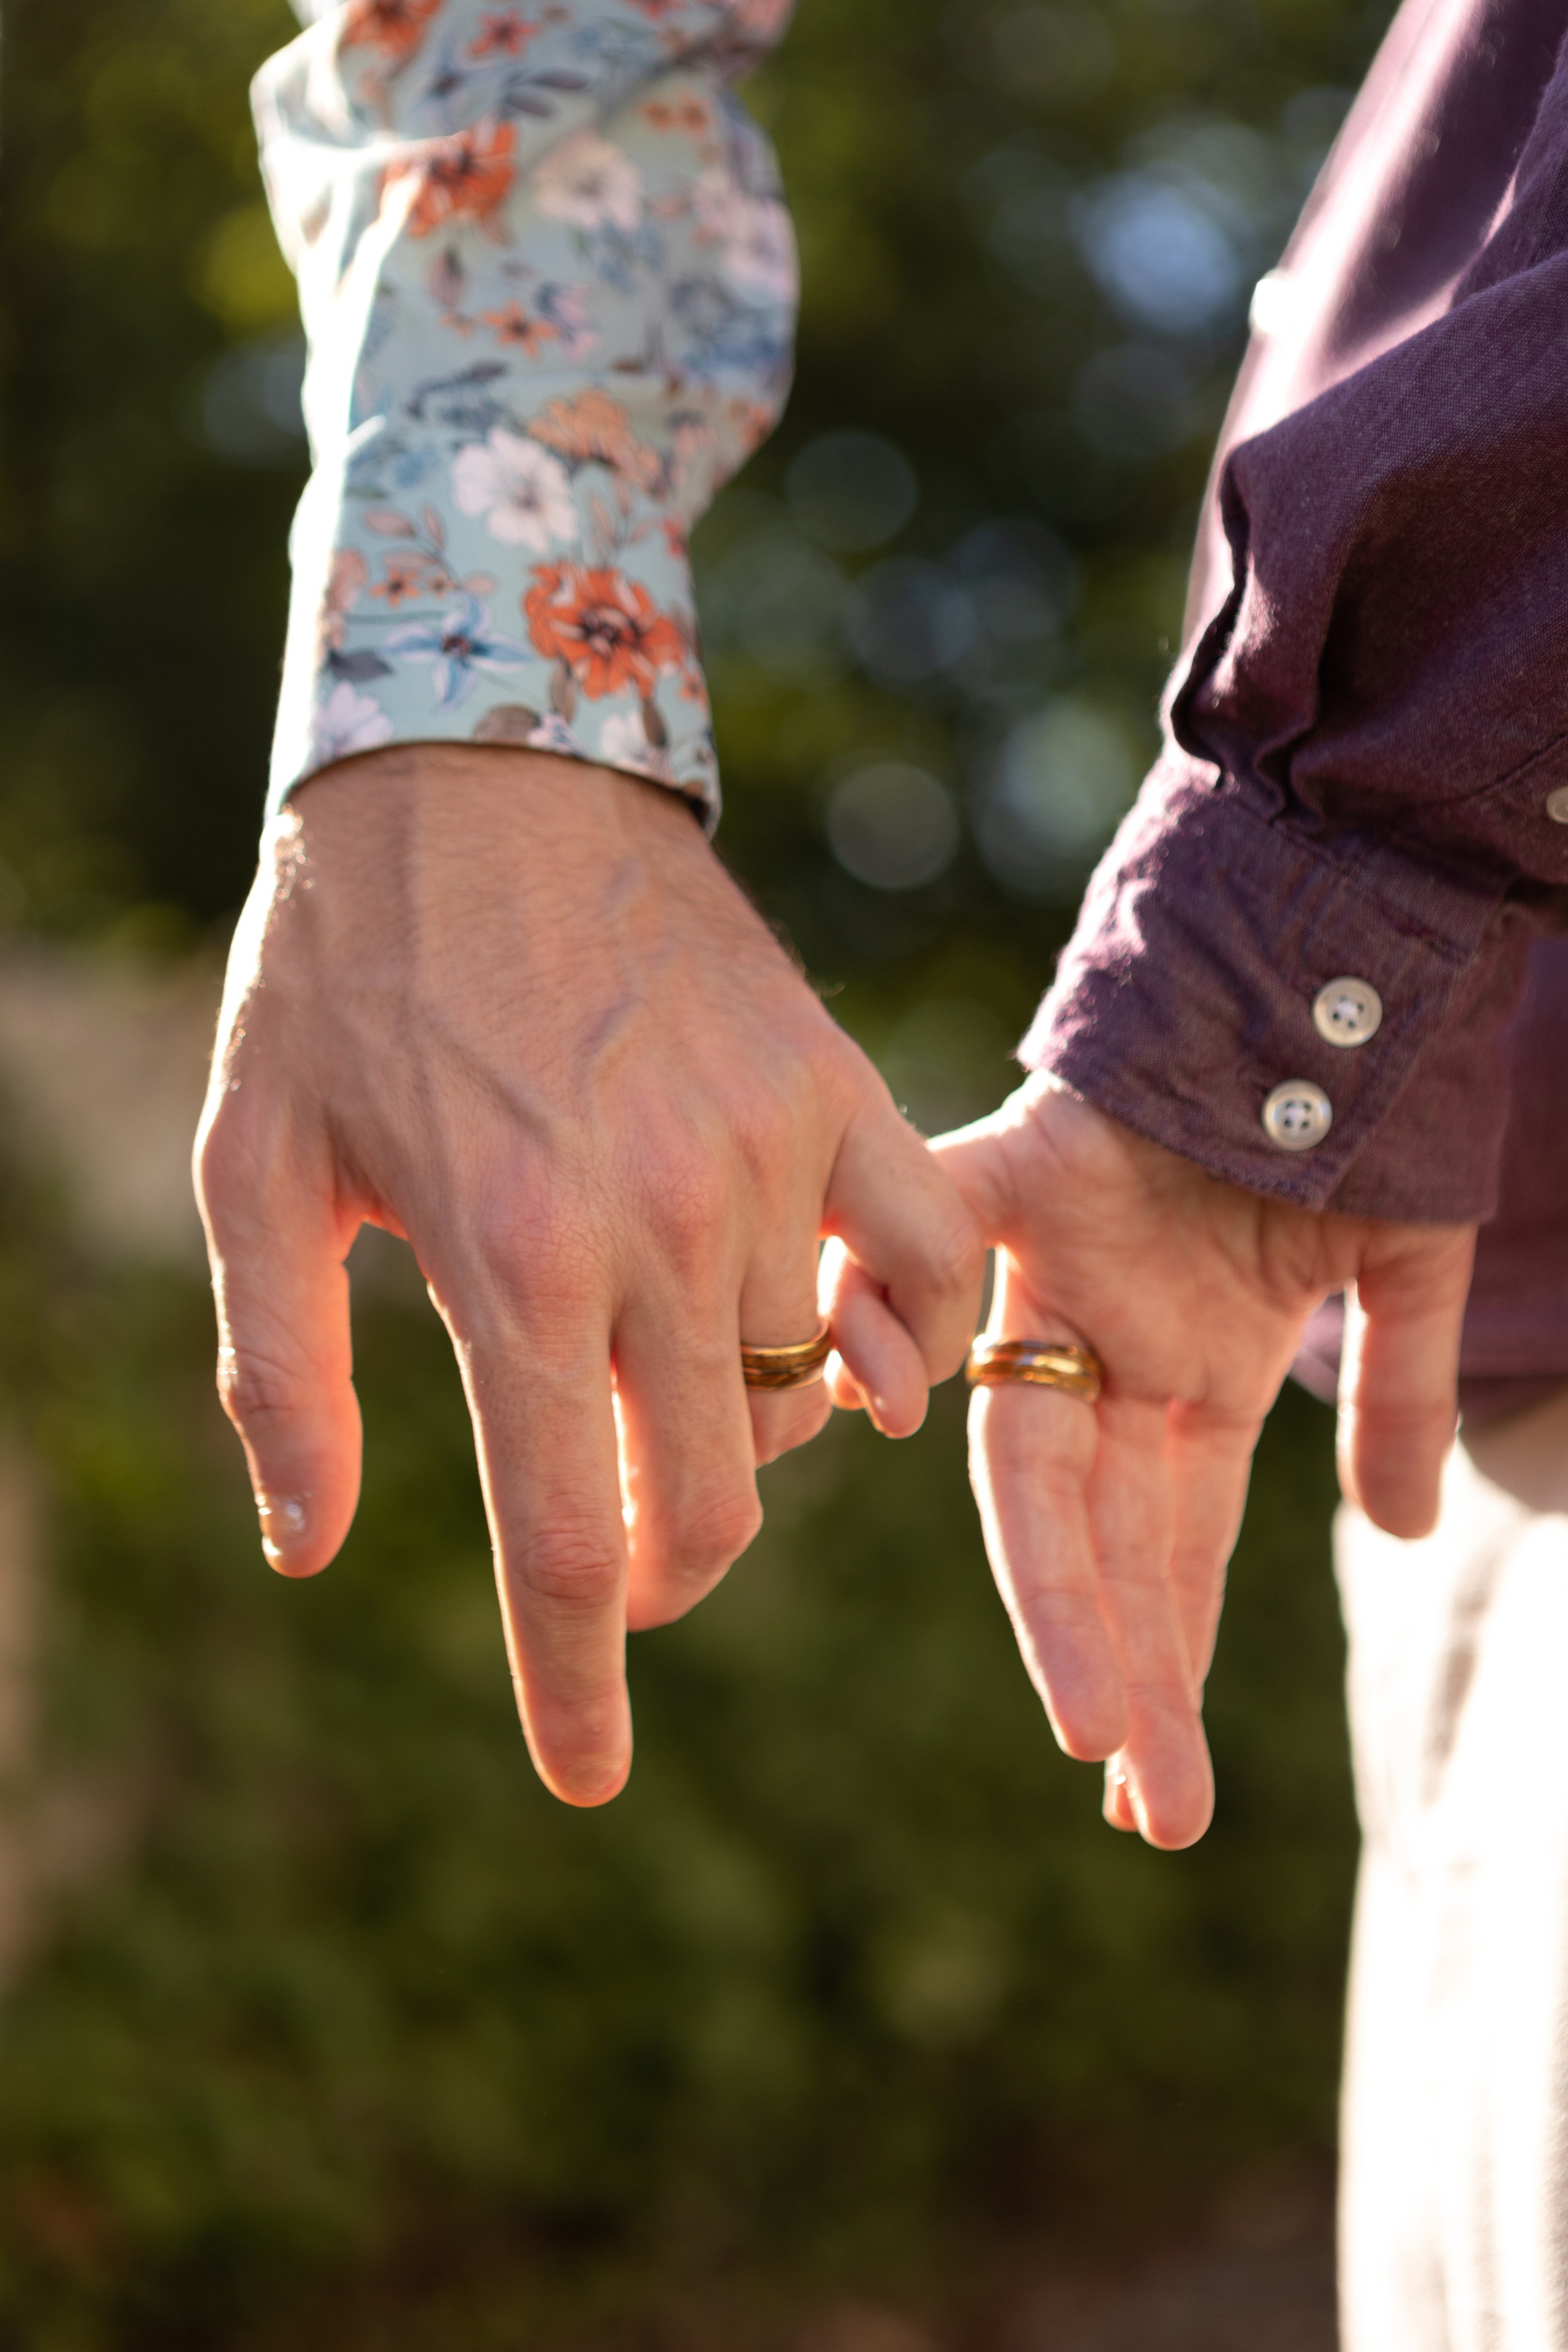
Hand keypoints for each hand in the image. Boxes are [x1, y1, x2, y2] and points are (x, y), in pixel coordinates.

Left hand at [194, 746, 981, 1805]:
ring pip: (804, 1393)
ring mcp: (765, 1155)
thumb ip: (280, 1377)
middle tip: (617, 1570)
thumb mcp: (255, 1171)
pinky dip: (912, 1340)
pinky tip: (864, 1359)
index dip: (579, 1687)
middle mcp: (654, 1226)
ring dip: (741, 1441)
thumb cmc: (344, 979)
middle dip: (662, 1576)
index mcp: (507, 1264)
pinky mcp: (833, 1090)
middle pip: (710, 1496)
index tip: (587, 1778)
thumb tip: (314, 1554)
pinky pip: (931, 1260)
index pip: (569, 1540)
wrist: (483, 770)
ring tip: (674, 1399)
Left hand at [859, 1075, 1474, 1850]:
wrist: (1349, 942)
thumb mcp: (1408, 1270)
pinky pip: (940, 1224)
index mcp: (1190, 1377)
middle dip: (1126, 1668)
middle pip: (1100, 1534)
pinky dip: (893, 1289)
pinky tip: (877, 1394)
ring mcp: (1064, 1266)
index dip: (1159, 1663)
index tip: (1150, 1796)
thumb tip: (1402, 1535)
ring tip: (1101, 1735)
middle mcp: (1112, 1342)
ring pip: (1037, 1450)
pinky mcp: (1022, 1160)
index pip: (1163, 1552)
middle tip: (1144, 1811)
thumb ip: (1398, 1397)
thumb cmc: (1381, 1103)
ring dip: (1066, 1587)